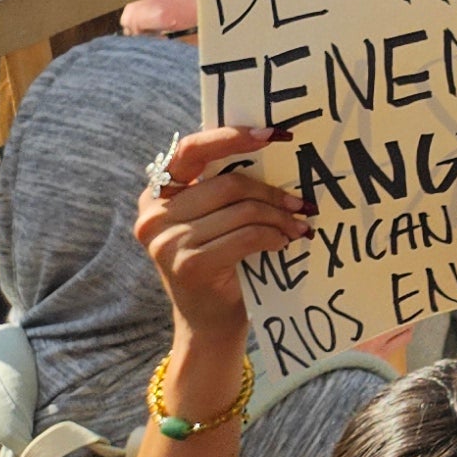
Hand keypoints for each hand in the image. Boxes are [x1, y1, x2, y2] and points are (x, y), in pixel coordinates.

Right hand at [133, 125, 307, 343]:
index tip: (273, 134)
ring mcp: (167, 242)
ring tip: (298, 226)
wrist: (209, 322)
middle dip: (272, 192)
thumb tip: (274, 146)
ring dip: (280, 217)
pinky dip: (273, 236)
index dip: (231, 137)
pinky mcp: (188, 264)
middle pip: (229, 183)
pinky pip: (247, 235)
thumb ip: (223, 186)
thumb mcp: (213, 219)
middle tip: (302, 203)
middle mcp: (154, 216)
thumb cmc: (219, 261)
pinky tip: (283, 243)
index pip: (191, 150)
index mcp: (156, 195)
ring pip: (243, 210)